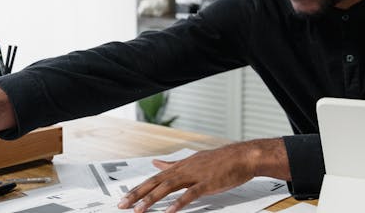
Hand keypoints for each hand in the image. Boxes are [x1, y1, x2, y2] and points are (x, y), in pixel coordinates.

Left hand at [117, 138, 288, 212]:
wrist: (243, 156)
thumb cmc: (221, 160)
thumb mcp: (193, 160)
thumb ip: (173, 164)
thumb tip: (156, 163)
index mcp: (180, 165)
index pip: (154, 178)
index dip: (138, 188)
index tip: (124, 198)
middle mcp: (184, 169)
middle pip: (155, 182)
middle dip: (137, 194)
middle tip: (122, 205)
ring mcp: (195, 176)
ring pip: (167, 188)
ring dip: (151, 199)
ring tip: (138, 210)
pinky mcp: (206, 183)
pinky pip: (189, 195)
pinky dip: (178, 204)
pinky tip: (169, 212)